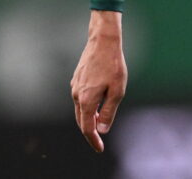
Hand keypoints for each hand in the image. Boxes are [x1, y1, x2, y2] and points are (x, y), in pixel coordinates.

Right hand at [70, 10, 127, 152]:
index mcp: (86, 100)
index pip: (87, 128)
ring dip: (87, 120)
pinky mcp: (76, 79)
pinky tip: (94, 107)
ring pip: (79, 110)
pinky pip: (79, 99)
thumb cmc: (113, 65)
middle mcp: (76, 95)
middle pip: (81, 121)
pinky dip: (86, 108)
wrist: (103, 42)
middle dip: (89, 132)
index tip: (99, 148)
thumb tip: (102, 130)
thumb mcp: (117, 90)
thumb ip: (108, 112)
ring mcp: (74, 86)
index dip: (93, 140)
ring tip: (98, 126)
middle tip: (99, 141)